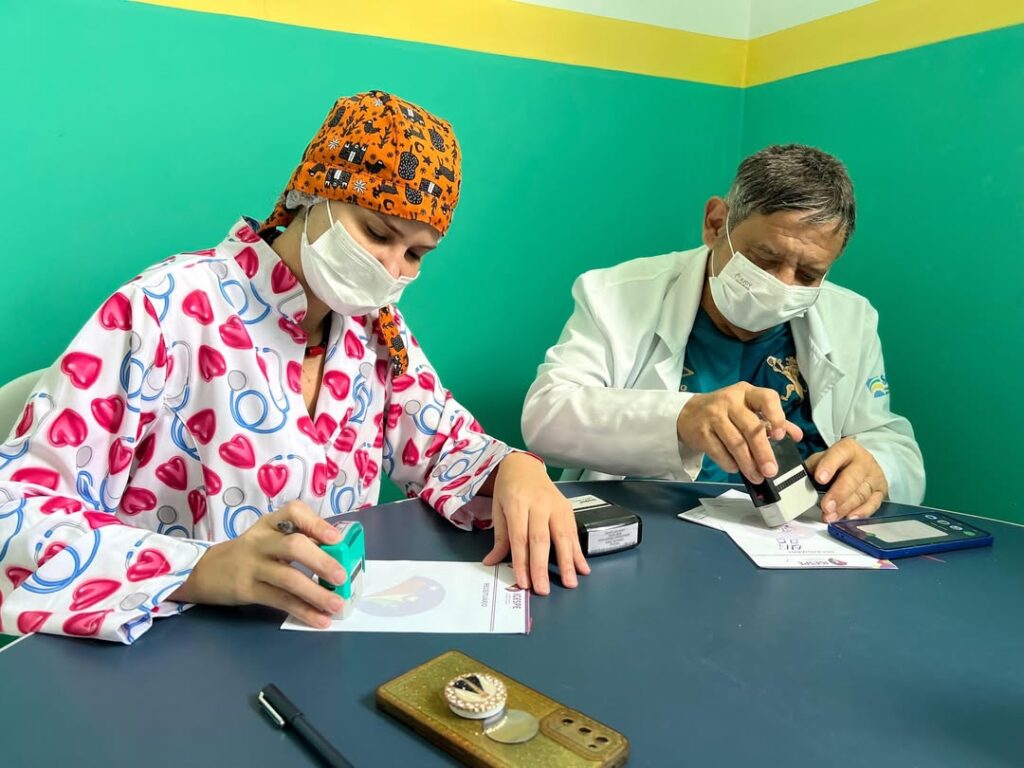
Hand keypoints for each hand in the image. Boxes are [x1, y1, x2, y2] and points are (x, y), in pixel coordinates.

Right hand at [169, 502, 346, 627]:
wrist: (204, 571)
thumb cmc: (249, 554)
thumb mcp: (268, 538)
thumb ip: (297, 540)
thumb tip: (337, 555)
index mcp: (270, 523)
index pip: (293, 512)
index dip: (316, 524)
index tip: (335, 539)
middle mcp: (261, 541)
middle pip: (294, 545)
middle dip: (321, 561)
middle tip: (341, 577)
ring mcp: (252, 566)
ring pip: (288, 578)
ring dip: (316, 593)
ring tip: (337, 605)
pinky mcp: (247, 590)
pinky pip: (280, 600)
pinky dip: (303, 611)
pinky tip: (319, 619)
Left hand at [482, 453, 589, 594]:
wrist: (524, 465)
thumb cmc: (508, 490)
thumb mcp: (498, 510)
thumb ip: (499, 538)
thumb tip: (491, 563)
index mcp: (517, 503)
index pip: (520, 537)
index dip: (522, 562)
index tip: (523, 583)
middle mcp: (539, 504)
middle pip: (541, 539)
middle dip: (542, 567)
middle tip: (543, 590)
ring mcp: (556, 506)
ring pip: (562, 536)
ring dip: (567, 562)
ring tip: (569, 583)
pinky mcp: (567, 508)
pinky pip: (573, 532)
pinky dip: (578, 552)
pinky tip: (582, 568)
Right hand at [676, 383, 803, 482]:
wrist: (687, 414)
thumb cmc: (725, 411)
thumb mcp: (747, 408)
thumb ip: (772, 420)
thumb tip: (797, 435)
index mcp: (747, 392)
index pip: (766, 398)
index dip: (776, 416)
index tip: (781, 436)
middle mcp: (730, 401)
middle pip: (750, 428)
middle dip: (763, 452)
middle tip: (772, 471)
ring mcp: (713, 416)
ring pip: (735, 443)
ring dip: (748, 464)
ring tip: (757, 477)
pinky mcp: (701, 433)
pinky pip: (719, 452)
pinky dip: (730, 464)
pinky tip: (736, 469)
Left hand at [805, 438, 887, 521]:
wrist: (863, 463)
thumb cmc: (838, 462)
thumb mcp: (824, 458)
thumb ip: (812, 467)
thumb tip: (796, 479)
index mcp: (848, 448)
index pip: (839, 454)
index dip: (829, 466)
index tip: (819, 478)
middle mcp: (864, 461)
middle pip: (852, 479)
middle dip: (838, 494)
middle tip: (825, 507)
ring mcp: (874, 476)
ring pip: (861, 494)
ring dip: (844, 508)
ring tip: (830, 516)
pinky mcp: (881, 491)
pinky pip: (873, 504)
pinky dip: (861, 512)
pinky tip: (849, 517)